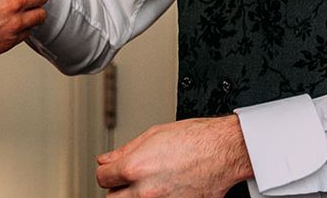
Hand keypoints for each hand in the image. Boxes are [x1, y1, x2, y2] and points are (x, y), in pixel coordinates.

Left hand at [95, 116, 252, 196]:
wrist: (223, 152)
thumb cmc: (194, 139)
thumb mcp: (153, 135)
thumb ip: (125, 151)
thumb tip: (106, 159)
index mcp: (135, 168)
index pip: (103, 178)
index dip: (106, 171)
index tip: (110, 169)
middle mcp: (145, 192)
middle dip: (116, 189)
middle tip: (124, 180)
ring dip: (133, 196)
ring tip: (145, 183)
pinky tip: (163, 189)